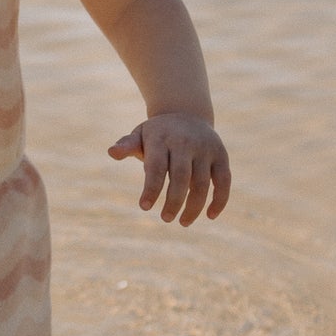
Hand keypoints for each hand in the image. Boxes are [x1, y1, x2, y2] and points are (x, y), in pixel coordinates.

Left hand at [108, 112, 229, 224]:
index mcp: (162, 139)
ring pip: (203, 182)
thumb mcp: (140, 135)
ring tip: (183, 222)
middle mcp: (186, 142)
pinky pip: (224, 180)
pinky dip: (220, 199)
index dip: (151, 189)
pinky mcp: (221, 155)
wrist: (186, 113)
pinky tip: (210, 215)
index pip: (156, 167)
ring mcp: (205, 149)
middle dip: (174, 202)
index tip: (144, 207)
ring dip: (194, 206)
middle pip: (181, 177)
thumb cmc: (157, 133)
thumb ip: (127, 145)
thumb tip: (111, 152)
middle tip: (166, 219)